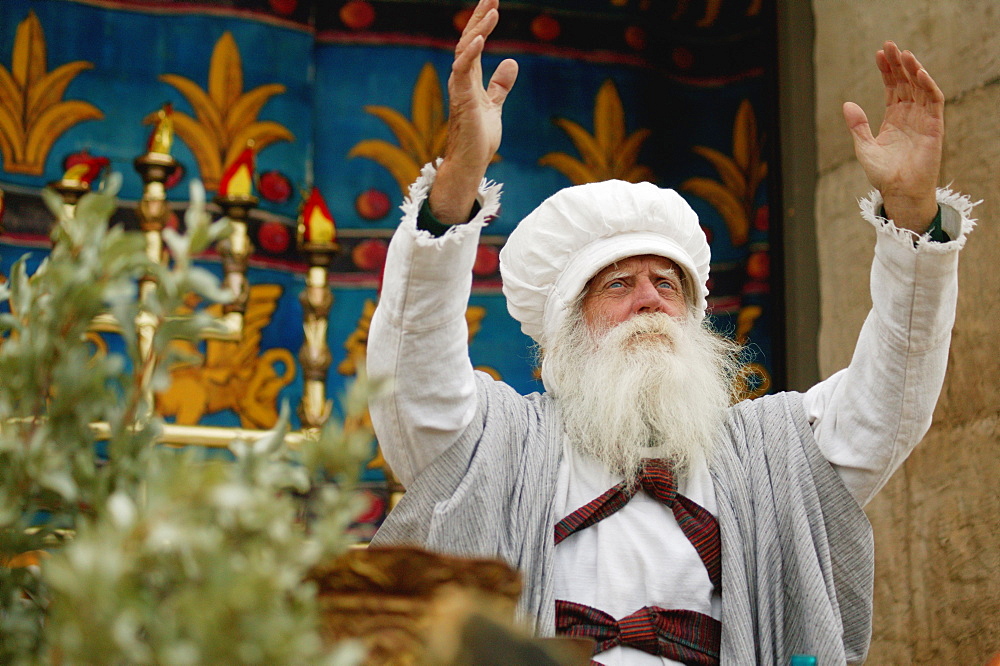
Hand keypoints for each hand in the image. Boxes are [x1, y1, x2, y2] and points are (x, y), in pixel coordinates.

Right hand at [429, 0, 517, 223]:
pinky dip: (470, 53)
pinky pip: (462, 70)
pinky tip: (480, 38)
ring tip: (492, 11)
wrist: (471, 163)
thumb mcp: (495, 105)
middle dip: (480, 17)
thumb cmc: (479, 137)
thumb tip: (511, 62)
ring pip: (466, 51)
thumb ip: (500, 85)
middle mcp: (462, 78)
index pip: (474, 42)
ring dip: (478, 30)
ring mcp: (460, 88)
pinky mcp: (462, 100)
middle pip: (469, 39)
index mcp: (469, 77)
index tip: (492, 1)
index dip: (482, 21)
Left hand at [843, 41, 942, 231]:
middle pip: (905, 83)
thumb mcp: (864, 147)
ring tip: (904, 54)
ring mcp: (923, 119)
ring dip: (913, 69)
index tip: (879, 54)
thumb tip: (847, 104)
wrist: (899, 191)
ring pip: (920, 87)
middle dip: (898, 64)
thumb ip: (857, 126)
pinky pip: (934, 101)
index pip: (891, 87)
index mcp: (893, 118)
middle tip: (890, 45)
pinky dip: (928, 85)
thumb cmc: (883, 174)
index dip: (886, 71)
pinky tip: (918, 72)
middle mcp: (909, 115)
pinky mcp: (934, 126)